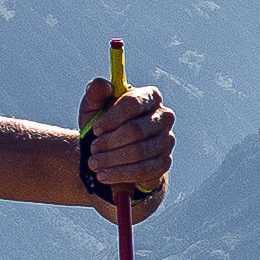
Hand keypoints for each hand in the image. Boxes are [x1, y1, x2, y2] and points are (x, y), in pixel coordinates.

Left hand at [77, 75, 175, 215]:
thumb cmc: (103, 126)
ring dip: (112, 160)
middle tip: (92, 150)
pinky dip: (120, 174)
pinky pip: (143, 170)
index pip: (133, 103)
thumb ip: (95, 94)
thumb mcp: (93, 108)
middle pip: (136, 130)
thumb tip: (101, 84)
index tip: (96, 130)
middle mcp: (164, 116)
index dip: (112, 118)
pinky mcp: (164, 162)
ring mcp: (167, 140)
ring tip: (94, 163)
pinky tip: (104, 175)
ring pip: (138, 152)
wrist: (112, 155)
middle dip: (110, 143)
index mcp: (149, 96)